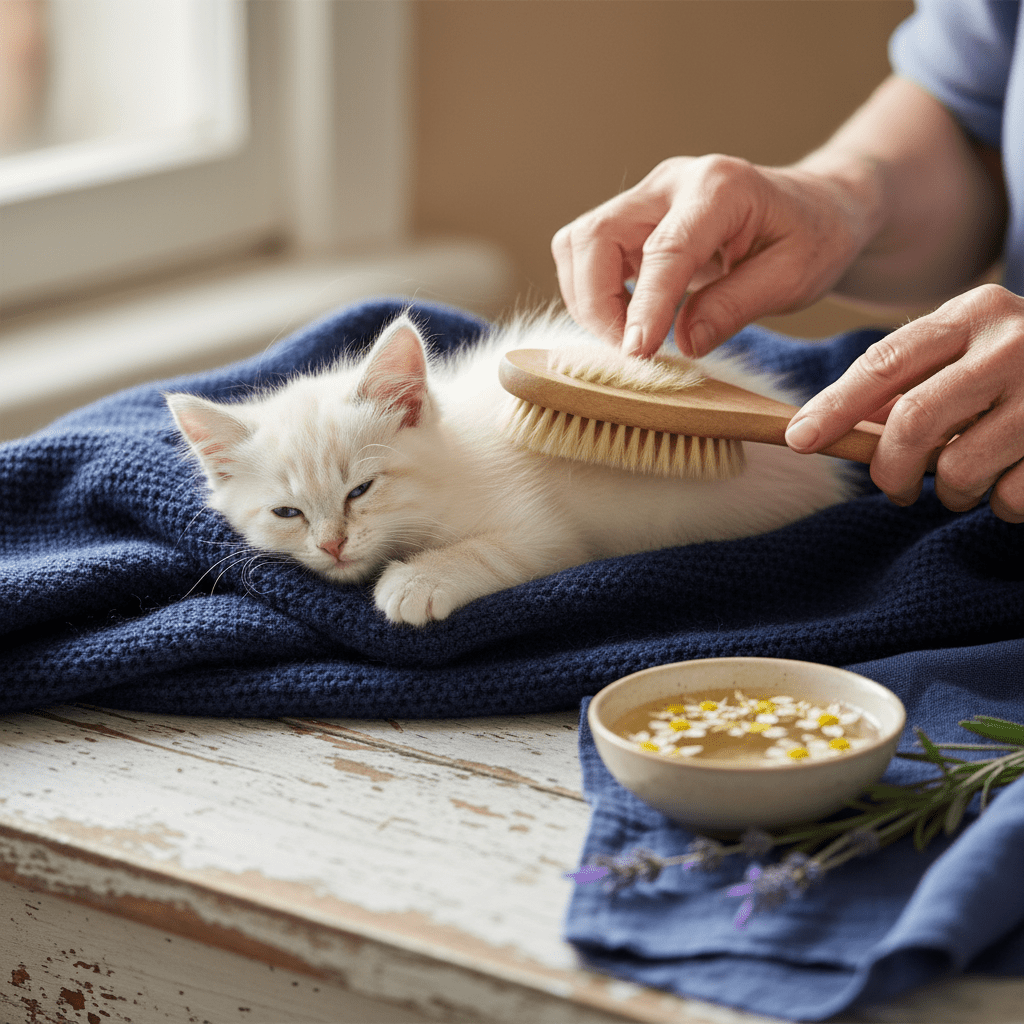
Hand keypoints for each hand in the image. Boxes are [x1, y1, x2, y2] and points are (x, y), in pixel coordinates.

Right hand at [551, 155, 866, 357]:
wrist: (815, 208)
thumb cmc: (812, 238)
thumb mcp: (793, 278)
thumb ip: (737, 307)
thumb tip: (684, 344)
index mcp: (720, 188)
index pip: (665, 249)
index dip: (644, 305)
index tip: (636, 353)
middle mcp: (672, 182)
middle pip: (596, 235)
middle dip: (597, 302)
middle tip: (631, 352)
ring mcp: (646, 198)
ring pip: (579, 244)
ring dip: (589, 299)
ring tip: (629, 338)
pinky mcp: (632, 219)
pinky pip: (587, 254)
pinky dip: (593, 293)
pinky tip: (627, 321)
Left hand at [785, 284, 1023, 522]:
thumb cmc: (1023, 366)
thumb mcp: (969, 348)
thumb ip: (910, 377)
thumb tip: (833, 427)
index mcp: (975, 314)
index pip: (883, 364)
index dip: (833, 408)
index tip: (798, 439)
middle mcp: (1014, 344)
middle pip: (913, 424)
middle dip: (890, 469)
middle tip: (894, 488)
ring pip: (959, 471)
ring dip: (951, 491)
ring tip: (967, 479)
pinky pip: (1010, 498)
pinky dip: (1001, 505)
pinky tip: (1013, 481)